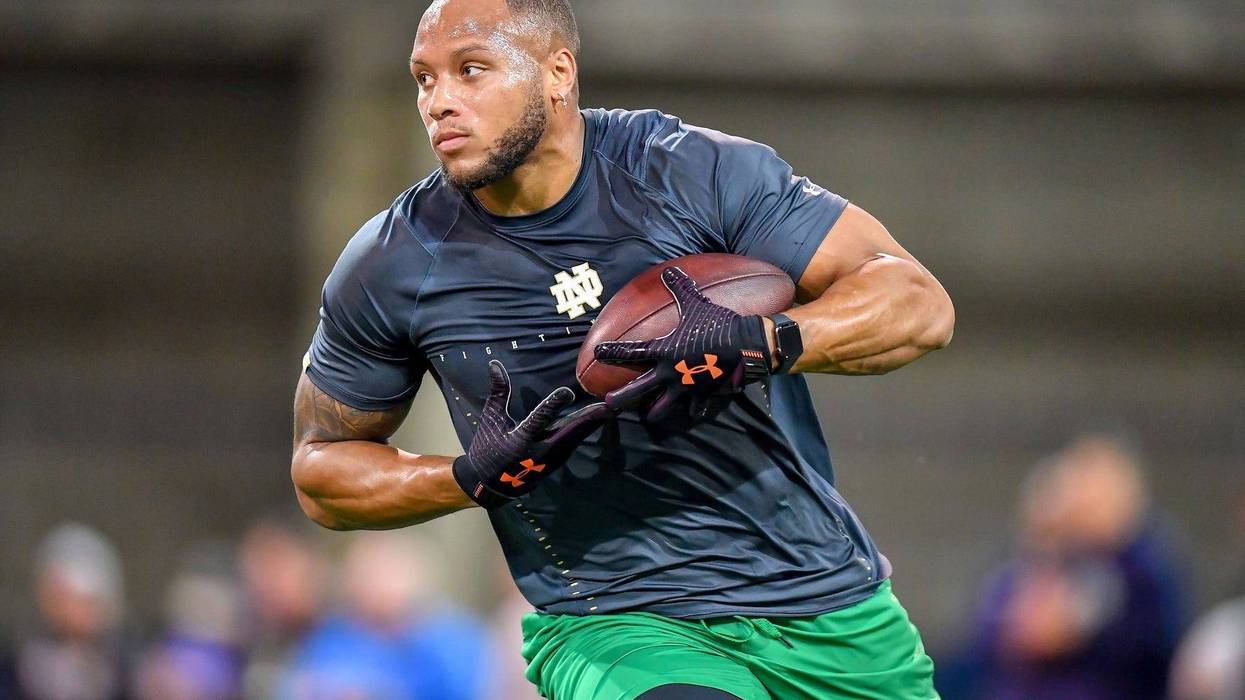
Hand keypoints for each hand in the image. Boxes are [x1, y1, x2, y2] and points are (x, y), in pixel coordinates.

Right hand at [452, 360, 609, 508]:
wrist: (489, 485)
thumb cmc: (487, 449)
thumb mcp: (491, 420)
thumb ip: (498, 393)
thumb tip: (495, 364)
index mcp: (520, 440)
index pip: (539, 419)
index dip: (554, 405)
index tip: (568, 393)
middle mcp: (539, 451)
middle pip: (569, 432)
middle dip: (590, 418)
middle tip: (609, 405)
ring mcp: (550, 459)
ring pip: (576, 438)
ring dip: (593, 423)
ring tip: (610, 409)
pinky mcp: (556, 463)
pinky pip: (574, 443)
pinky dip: (586, 431)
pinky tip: (598, 420)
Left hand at [593, 266, 770, 425]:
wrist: (745, 345)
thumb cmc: (716, 323)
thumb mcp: (696, 303)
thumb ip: (680, 289)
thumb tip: (669, 270)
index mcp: (664, 351)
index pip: (631, 352)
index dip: (613, 352)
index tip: (598, 352)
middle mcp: (670, 372)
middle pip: (640, 389)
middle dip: (623, 397)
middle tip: (608, 404)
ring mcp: (686, 387)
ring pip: (664, 406)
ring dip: (654, 411)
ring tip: (648, 416)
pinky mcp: (703, 395)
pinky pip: (695, 407)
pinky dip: (693, 410)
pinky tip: (692, 413)